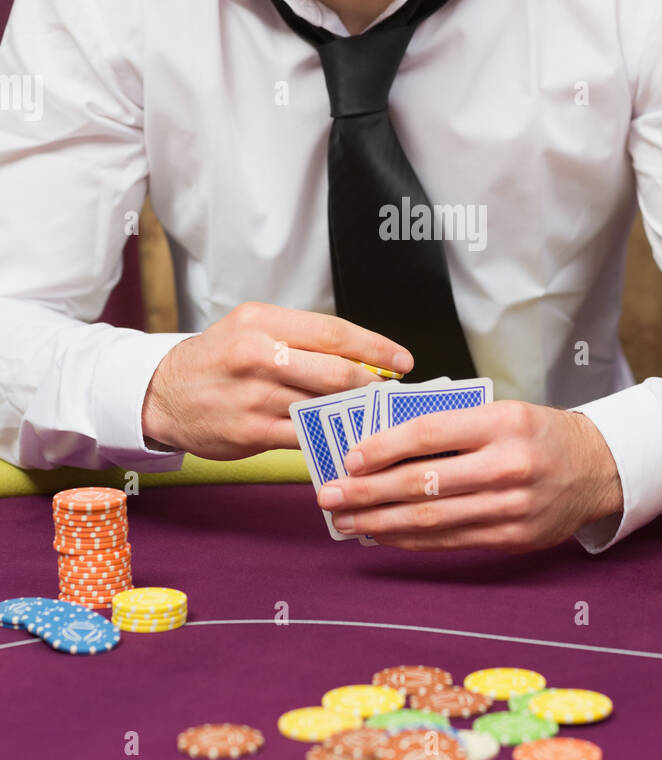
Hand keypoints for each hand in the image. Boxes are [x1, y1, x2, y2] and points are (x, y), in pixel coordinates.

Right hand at [141, 301, 411, 459]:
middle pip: (336, 371)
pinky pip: (305, 436)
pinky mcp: (252, 432)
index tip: (402, 360)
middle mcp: (258, 356)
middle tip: (392, 391)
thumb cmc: (218, 359)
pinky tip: (347, 437)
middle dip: (373, 384)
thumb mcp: (252, 328)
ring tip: (377, 413)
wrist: (162, 394)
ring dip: (356, 413)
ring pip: (324, 406)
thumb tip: (360, 355)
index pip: (334, 332)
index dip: (375, 347)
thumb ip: (300, 338)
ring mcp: (255, 397)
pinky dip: (330, 437)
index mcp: (262, 322)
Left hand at [317, 401, 623, 551]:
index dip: (383, 448)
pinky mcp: (513, 538)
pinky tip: (383, 534)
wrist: (598, 468)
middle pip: (423, 482)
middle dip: (367, 492)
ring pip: (432, 518)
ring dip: (380, 522)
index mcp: (503, 423)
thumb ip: (451, 427)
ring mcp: (512, 507)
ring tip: (346, 520)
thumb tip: (383, 445)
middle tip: (329, 495)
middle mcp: (509, 465)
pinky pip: (450, 540)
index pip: (428, 434)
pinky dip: (411, 539)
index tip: (349, 458)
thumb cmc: (539, 434)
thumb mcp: (502, 412)